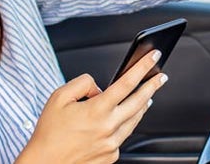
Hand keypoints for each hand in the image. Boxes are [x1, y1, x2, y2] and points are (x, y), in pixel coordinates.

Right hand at [15, 50, 167, 163]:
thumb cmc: (49, 133)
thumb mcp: (59, 97)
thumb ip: (82, 83)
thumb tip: (99, 87)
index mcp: (97, 110)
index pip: (127, 83)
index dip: (142, 67)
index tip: (153, 57)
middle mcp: (108, 128)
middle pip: (139, 102)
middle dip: (153, 86)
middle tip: (161, 77)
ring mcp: (112, 144)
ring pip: (134, 120)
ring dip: (142, 106)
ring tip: (146, 96)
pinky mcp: (111, 156)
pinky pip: (123, 136)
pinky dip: (123, 125)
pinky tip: (119, 121)